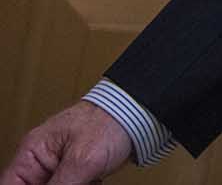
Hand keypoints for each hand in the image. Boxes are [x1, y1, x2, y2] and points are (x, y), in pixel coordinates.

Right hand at [2, 102, 133, 184]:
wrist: (140, 112)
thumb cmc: (112, 120)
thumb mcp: (82, 160)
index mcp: (33, 151)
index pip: (9, 184)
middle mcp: (43, 159)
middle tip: (76, 183)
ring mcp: (61, 165)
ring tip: (88, 180)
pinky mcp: (78, 170)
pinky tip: (94, 181)